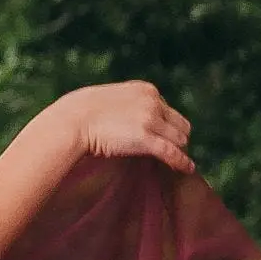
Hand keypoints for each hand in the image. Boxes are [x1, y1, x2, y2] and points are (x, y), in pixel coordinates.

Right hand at [61, 80, 193, 172]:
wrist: (73, 120)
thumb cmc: (84, 112)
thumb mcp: (114, 99)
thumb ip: (129, 105)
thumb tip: (134, 120)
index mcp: (146, 90)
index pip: (169, 111)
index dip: (166, 127)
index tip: (162, 138)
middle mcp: (153, 102)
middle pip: (180, 125)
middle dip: (176, 139)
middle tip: (168, 153)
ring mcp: (150, 119)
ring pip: (179, 140)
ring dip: (176, 151)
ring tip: (173, 162)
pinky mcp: (145, 138)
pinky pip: (172, 153)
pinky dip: (182, 162)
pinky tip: (187, 169)